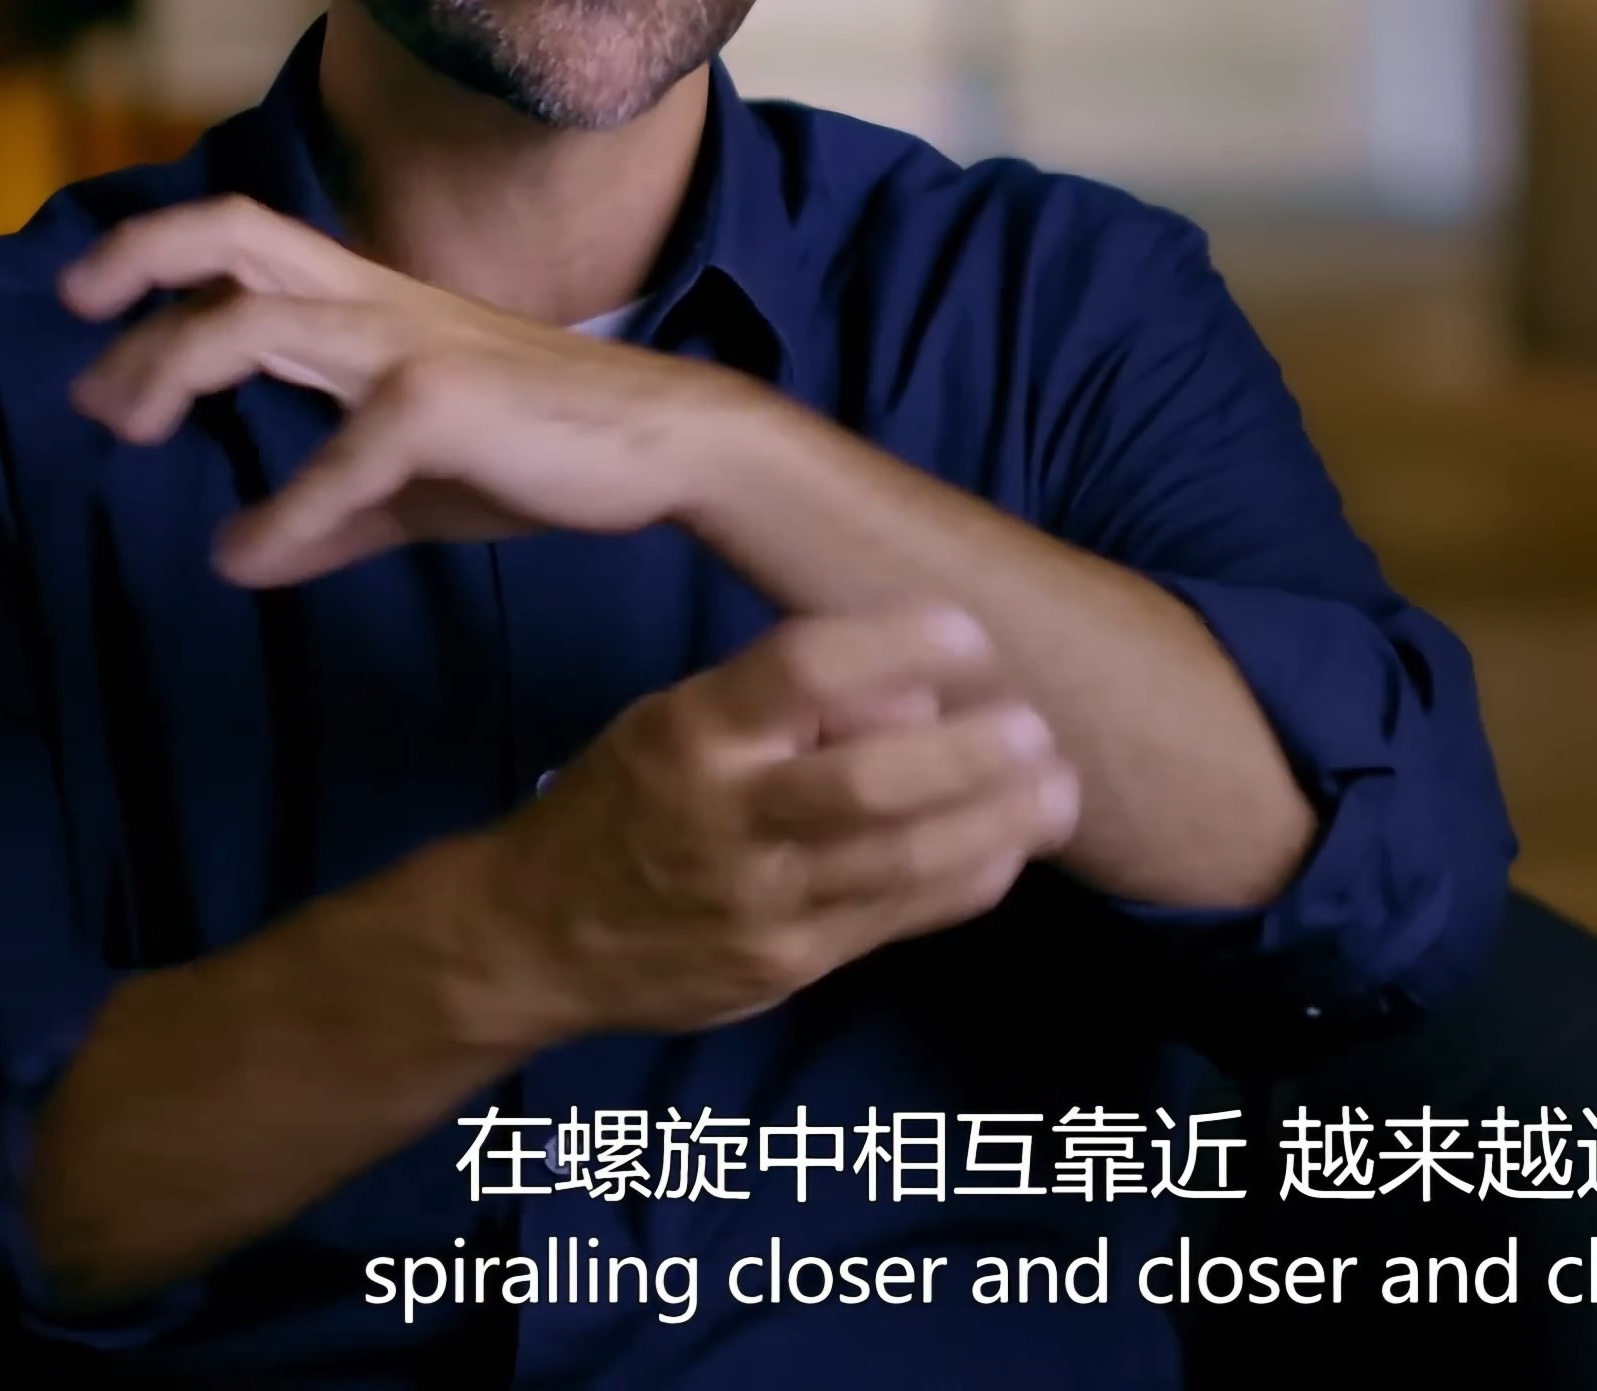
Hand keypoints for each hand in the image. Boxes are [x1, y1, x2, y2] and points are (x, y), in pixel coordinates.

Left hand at [59, 194, 748, 586]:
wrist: (668, 446)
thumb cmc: (545, 451)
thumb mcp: (413, 486)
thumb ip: (325, 512)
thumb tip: (236, 560)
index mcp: (370, 304)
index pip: (244, 247)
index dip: (155, 264)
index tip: (91, 317)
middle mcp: (377, 304)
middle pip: (234, 233)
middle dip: (137, 259)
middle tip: (75, 324)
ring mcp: (408, 346)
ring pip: (256, 320)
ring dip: (170, 366)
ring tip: (122, 426)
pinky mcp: (441, 404)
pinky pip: (334, 460)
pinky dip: (280, 515)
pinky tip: (245, 557)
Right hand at [470, 606, 1082, 1039]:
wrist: (537, 937)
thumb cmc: (633, 801)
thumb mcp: (684, 721)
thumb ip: (792, 707)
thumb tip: (923, 692)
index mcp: (694, 731)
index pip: (804, 669)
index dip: (898, 643)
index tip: (969, 631)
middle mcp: (725, 816)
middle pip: (869, 783)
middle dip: (971, 753)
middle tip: (1036, 725)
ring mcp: (757, 901)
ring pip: (899, 860)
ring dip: (996, 821)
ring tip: (1059, 789)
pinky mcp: (784, 966)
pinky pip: (897, 920)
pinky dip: (966, 880)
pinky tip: (1010, 849)